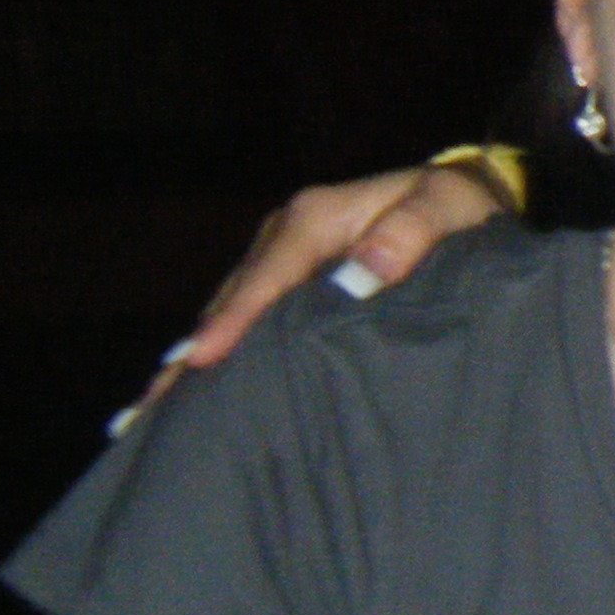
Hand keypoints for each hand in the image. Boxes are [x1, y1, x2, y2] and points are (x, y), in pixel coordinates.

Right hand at [109, 158, 514, 433]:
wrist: (462, 198)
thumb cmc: (455, 205)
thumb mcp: (446, 205)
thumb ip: (411, 232)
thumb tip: (363, 270)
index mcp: (314, 218)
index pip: (266, 275)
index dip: (234, 318)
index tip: (201, 360)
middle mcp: (285, 239)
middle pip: (232, 300)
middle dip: (193, 353)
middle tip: (152, 407)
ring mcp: (282, 264)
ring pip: (231, 315)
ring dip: (195, 362)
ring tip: (155, 416)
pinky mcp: (289, 288)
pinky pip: (248, 324)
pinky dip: (221, 358)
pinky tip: (192, 399)